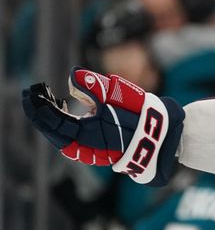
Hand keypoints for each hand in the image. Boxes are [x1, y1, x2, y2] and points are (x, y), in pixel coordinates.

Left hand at [21, 67, 184, 185]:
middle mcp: (86, 147)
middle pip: (54, 131)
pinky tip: (68, 118)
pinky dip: (66, 130)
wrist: (165, 139)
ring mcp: (94, 153)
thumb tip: (73, 75)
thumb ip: (96, 84)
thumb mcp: (122, 94)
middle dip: (42, 114)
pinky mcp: (101, 154)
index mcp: (87, 134)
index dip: (40, 107)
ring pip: (64, 138)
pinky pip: (75, 143)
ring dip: (53, 123)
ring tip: (47, 106)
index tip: (33, 92)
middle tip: (35, 97)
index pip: (53, 120)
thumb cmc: (145, 116)